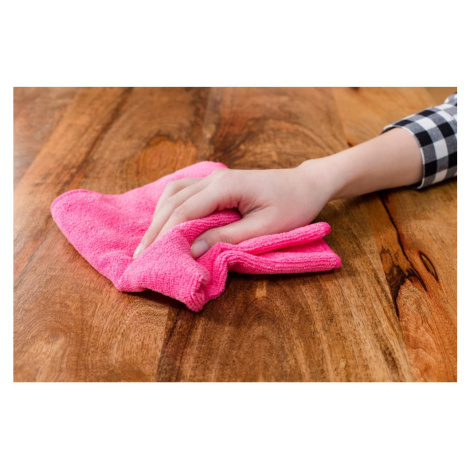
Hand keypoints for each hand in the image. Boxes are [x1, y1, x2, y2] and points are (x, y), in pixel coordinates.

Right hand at [133, 161, 335, 258]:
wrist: (306, 185)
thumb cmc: (292, 207)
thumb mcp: (263, 229)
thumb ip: (226, 238)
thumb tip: (192, 250)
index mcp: (225, 187)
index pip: (184, 212)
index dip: (164, 235)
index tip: (150, 258)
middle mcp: (214, 178)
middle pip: (173, 202)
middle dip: (155, 229)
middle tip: (140, 255)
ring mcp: (214, 177)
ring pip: (174, 193)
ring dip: (159, 217)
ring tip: (150, 242)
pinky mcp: (217, 183)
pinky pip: (185, 191)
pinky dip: (170, 207)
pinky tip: (166, 222)